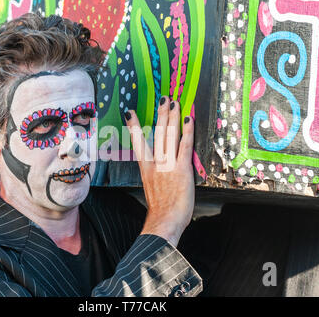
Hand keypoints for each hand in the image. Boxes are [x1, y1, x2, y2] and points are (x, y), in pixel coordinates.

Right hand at [125, 96, 194, 246]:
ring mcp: (168, 164)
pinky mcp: (182, 168)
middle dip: (160, 114)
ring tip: (174, 102)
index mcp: (146, 168)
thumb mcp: (152, 189)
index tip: (130, 113)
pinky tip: (188, 119)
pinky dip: (187, 131)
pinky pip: (184, 145)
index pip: (139, 142)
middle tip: (163, 98)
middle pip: (157, 133)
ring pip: (169, 135)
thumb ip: (156, 176)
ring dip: (172, 116)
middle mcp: (156, 163)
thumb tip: (160, 170)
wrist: (164, 221)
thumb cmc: (160, 210)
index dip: (133, 126)